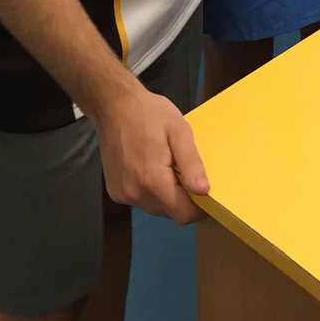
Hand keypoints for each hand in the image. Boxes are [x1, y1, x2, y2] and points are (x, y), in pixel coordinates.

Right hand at [93, 82, 209, 224]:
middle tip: (185, 169)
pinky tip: (149, 166)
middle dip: (183, 197)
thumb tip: (204, 191)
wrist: (114, 106)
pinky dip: (150, 190)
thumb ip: (191, 163)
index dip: (199, 207)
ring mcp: (122, 195)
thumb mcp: (179, 131)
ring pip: (155, 207)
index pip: (183, 215)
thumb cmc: (150, 114)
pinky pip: (141, 200)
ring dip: (166, 194)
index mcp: (153, 181)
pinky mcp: (115, 192)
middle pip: (170, 212)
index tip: (205, 191)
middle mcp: (135, 194)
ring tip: (167, 165)